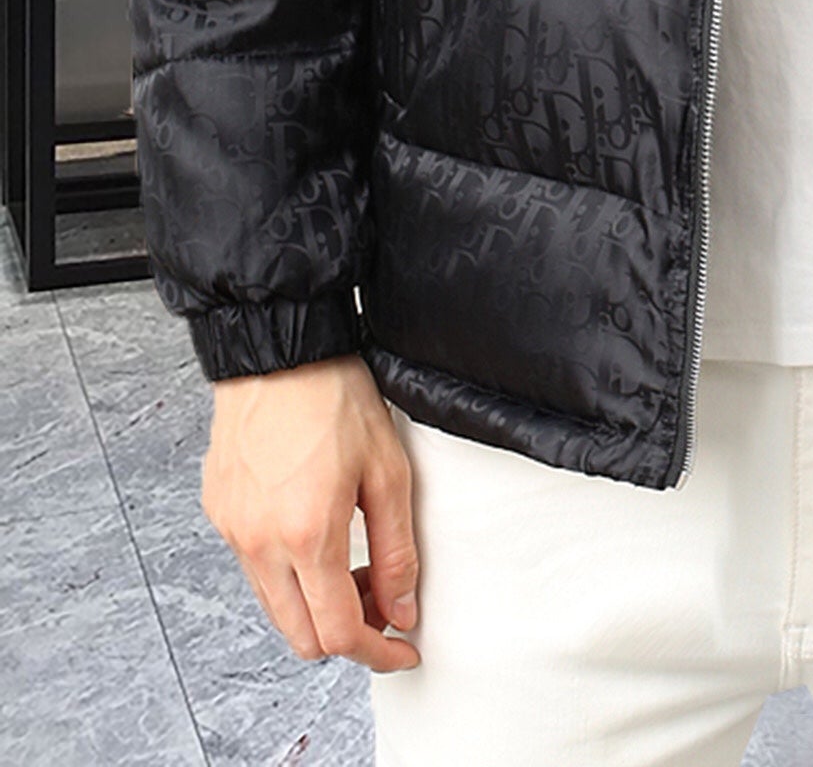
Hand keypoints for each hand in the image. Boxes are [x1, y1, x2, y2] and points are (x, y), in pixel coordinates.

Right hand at [202, 352, 419, 671]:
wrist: (280, 352)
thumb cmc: (336, 398)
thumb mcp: (389, 472)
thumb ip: (397, 549)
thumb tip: (401, 609)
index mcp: (306, 535)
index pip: (337, 633)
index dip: (376, 652)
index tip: (402, 647)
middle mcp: (259, 543)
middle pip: (300, 634)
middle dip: (347, 634)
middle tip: (382, 599)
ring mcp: (232, 531)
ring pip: (275, 605)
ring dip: (316, 604)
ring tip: (354, 564)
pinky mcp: (219, 513)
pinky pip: (253, 568)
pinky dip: (288, 573)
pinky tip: (316, 535)